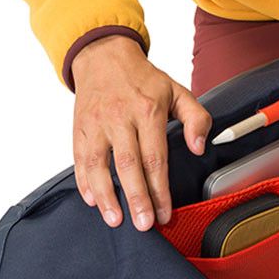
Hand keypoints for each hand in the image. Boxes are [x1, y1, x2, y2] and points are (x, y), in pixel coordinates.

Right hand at [71, 34, 211, 229]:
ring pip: (98, 164)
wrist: (104, 54)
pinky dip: (83, 181)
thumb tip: (199, 148)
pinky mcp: (79, 127)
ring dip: (106, 195)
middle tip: (144, 224)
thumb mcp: (178, 92)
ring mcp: (96, 124)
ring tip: (115, 220)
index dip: (160, 190)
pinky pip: (79, 157)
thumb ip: (196, 118)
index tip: (165, 213)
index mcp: (147, 111)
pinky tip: (92, 201)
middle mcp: (120, 118)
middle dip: (136, 198)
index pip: (155, 158)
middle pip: (128, 165)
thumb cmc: (144, 79)